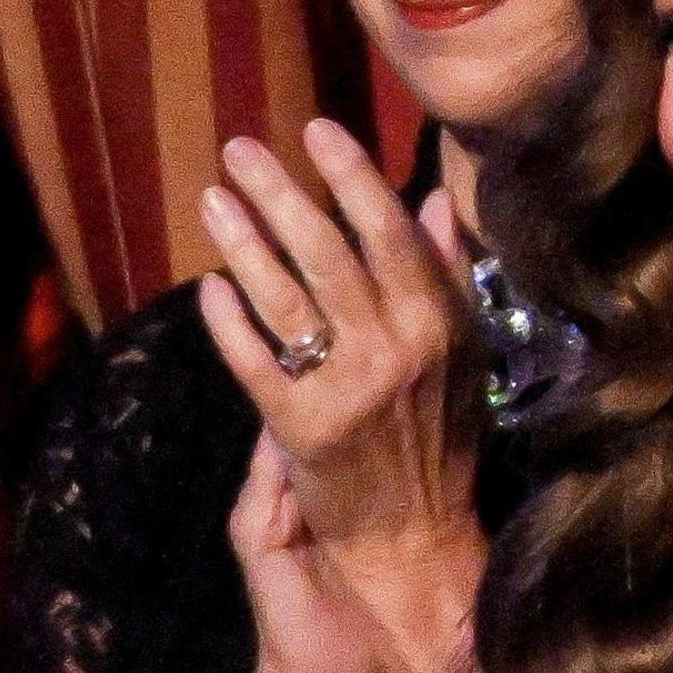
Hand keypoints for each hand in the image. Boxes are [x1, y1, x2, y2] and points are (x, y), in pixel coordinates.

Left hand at [196, 121, 491, 672]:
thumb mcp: (463, 355)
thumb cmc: (442, 443)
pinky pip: (255, 360)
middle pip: (328, 252)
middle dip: (281, 193)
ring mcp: (347, 391)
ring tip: (214, 199)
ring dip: (243, 242)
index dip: (351, 177)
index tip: (316, 129)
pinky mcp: (301, 430)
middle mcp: (396, 352)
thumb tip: (432, 203)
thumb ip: (446, 278)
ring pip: (284, 298)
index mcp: (442, 328)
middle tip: (240, 149)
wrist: (416, 543)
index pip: (391, 233)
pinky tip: (210, 287)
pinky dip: (230, 321)